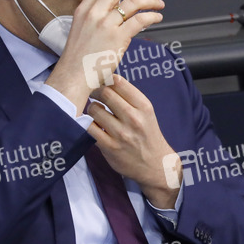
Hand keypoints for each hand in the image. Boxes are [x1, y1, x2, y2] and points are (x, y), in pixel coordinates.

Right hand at [46, 0, 163, 111]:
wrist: (73, 76)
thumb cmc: (78, 59)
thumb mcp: (81, 30)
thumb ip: (95, 17)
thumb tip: (114, 7)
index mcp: (83, 10)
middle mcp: (93, 13)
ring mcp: (105, 25)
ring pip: (133, 2)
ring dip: (149, 0)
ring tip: (158, 3)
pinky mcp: (118, 38)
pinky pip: (140, 20)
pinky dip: (152, 16)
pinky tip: (157, 17)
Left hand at [87, 74, 178, 208]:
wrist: (155, 165)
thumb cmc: (147, 134)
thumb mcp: (146, 112)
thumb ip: (128, 97)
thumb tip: (105, 78)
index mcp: (143, 106)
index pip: (118, 82)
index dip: (105, 79)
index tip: (102, 82)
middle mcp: (133, 118)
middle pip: (104, 93)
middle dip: (95, 91)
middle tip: (94, 95)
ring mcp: (121, 134)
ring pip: (94, 110)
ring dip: (91, 109)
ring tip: (96, 112)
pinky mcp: (109, 147)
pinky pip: (90, 128)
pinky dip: (88, 124)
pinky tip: (94, 125)